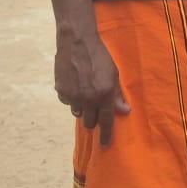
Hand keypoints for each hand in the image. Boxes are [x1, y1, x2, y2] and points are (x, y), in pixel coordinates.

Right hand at [55, 26, 130, 144]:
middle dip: (93, 119)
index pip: (106, 122)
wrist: (77, 41)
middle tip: (95, 108)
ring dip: (82, 107)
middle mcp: (88, 98)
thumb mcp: (114, 73)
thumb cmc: (100, 55)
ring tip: (84, 91)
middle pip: (90, 122)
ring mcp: (73, 96)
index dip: (106, 136)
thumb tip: (125, 111)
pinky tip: (74, 84)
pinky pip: (67, 102)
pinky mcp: (61, 90)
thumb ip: (117, 94)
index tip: (105, 145)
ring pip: (78, 113)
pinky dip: (71, 97)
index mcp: (104, 95)